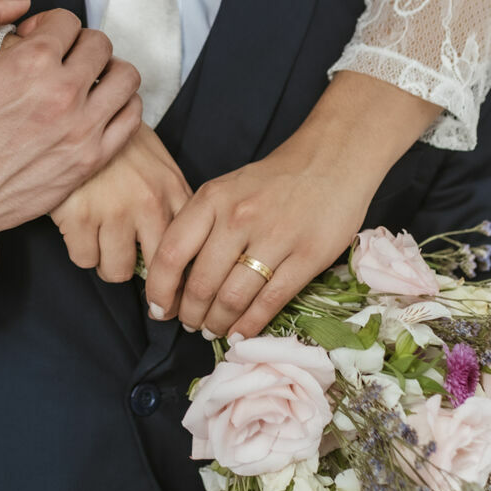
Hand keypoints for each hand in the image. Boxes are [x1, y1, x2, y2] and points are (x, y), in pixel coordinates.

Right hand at [0, 0, 141, 262]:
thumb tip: (22, 2)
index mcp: (31, 62)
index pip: (68, 21)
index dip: (47, 26)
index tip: (31, 44)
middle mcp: (63, 92)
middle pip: (100, 44)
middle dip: (76, 44)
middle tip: (56, 61)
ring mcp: (82, 128)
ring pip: (125, 77)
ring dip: (106, 70)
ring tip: (83, 80)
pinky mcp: (91, 159)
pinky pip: (132, 117)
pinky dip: (121, 104)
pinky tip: (96, 106)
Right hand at [50, 122, 192, 281]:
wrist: (78, 112)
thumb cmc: (119, 143)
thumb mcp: (157, 164)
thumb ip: (172, 202)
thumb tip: (182, 250)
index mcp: (172, 190)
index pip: (189, 250)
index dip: (181, 276)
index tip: (173, 289)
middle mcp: (148, 202)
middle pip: (155, 272)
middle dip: (144, 274)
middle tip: (131, 265)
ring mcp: (113, 210)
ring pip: (115, 271)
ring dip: (107, 260)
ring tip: (101, 237)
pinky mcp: (79, 215)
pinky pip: (84, 259)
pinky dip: (81, 249)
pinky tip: (80, 226)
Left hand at [143, 72, 440, 337]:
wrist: (332, 158)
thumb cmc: (274, 179)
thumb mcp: (226, 188)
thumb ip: (201, 224)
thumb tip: (175, 274)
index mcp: (212, 199)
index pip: (172, 253)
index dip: (160, 289)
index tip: (159, 308)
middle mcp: (238, 218)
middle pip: (201, 283)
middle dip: (190, 314)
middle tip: (190, 324)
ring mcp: (274, 238)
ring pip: (233, 297)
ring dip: (217, 323)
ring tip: (213, 330)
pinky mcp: (307, 257)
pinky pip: (270, 301)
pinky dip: (250, 324)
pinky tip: (241, 333)